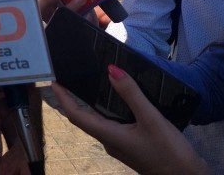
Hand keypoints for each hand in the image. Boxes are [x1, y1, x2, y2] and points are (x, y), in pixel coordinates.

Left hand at [52, 65, 209, 174]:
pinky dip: (104, 111)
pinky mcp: (130, 146)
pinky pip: (110, 125)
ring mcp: (119, 145)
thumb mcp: (152, 120)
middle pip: (83, 118)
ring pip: (97, 122)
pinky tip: (114, 101)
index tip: (53, 81)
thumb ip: (131, 94)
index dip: (62, 98)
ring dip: (87, 105)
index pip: (76, 115)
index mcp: (108, 135)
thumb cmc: (170, 153)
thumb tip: (111, 69)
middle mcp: (109, 141)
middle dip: (71, 100)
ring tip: (86, 84)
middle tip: (67, 79)